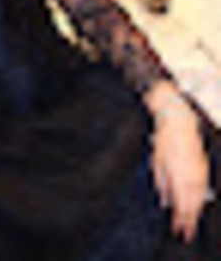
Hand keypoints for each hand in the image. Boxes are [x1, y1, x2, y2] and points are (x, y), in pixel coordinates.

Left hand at [151, 104, 210, 242]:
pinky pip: (203, 191)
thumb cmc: (165, 143)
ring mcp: (200, 175)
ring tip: (191, 225)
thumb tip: (164, 202)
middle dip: (189, 222)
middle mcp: (191, 179)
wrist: (181, 126)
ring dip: (195, 214)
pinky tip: (197, 207)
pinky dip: (200, 201)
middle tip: (186, 235)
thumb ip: (161, 185)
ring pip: (200, 200)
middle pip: (192, 206)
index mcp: (178, 178)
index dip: (179, 220)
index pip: (180, 206)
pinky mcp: (204, 170)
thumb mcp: (157, 163)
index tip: (177, 231)